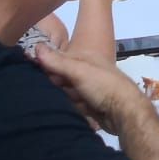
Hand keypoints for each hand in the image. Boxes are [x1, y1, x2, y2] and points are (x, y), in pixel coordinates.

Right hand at [30, 43, 148, 134]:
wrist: (125, 113)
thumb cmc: (103, 86)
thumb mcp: (79, 70)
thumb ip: (57, 61)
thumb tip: (36, 47)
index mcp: (86, 59)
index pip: (59, 59)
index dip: (46, 66)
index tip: (33, 73)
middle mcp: (86, 72)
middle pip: (61, 77)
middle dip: (55, 85)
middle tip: (49, 90)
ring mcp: (88, 89)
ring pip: (65, 92)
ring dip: (63, 98)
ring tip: (60, 101)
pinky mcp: (89, 105)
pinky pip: (73, 105)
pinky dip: (71, 107)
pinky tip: (68, 110)